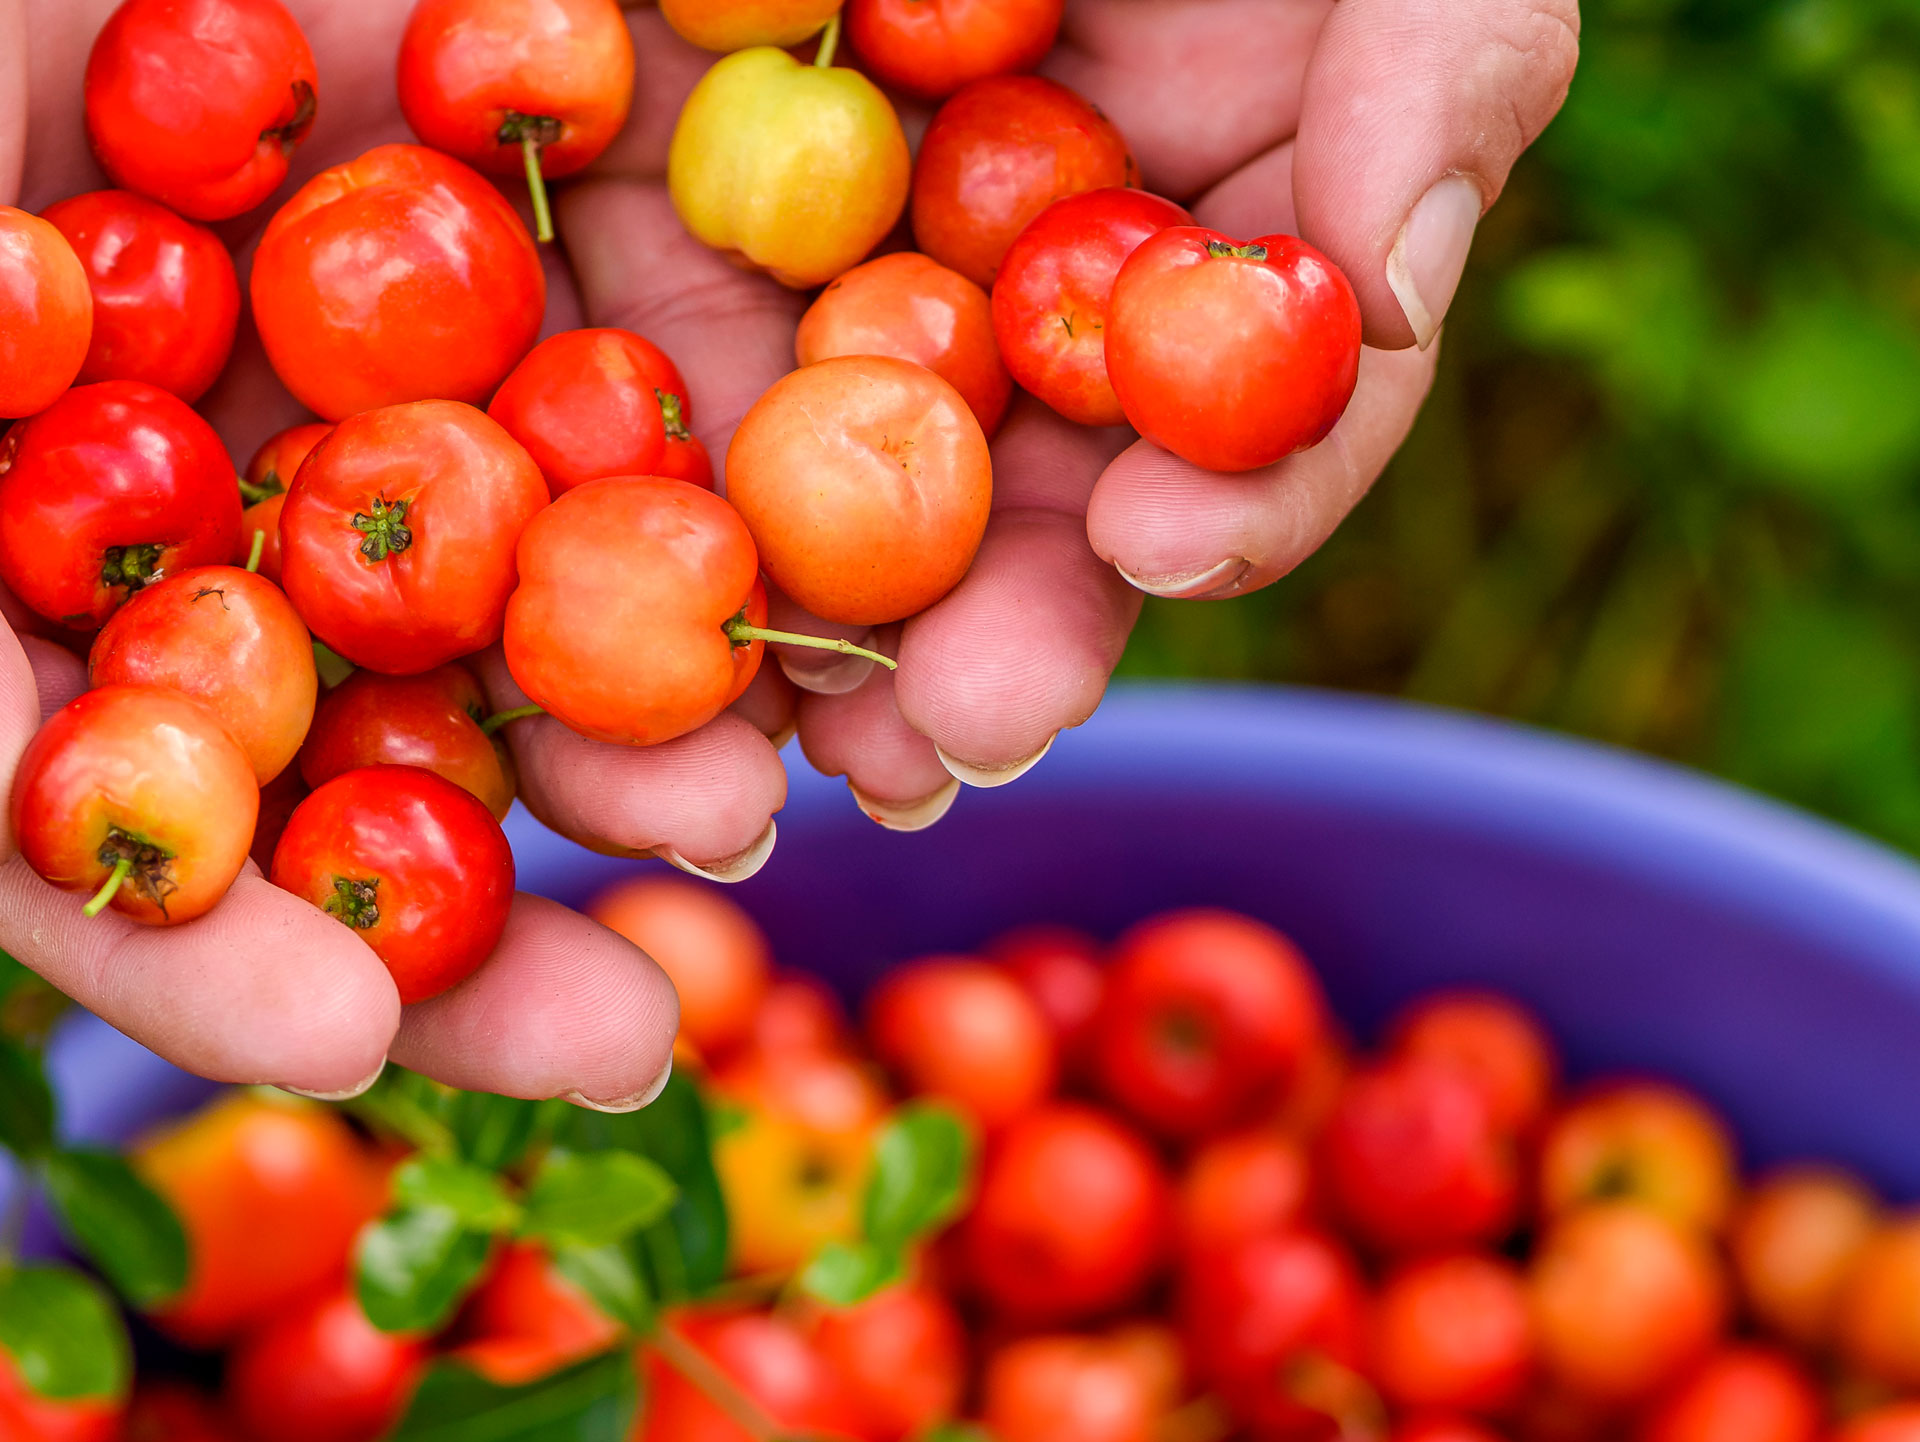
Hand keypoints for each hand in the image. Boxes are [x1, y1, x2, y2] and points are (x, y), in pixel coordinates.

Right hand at [0, 0, 681, 1108]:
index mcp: (35, 562)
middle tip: (649, 992)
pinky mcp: (498, 159)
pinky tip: (835, 519)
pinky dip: (741, 412)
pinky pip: (647, 290)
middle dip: (521, 867)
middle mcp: (227, 481)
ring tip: (782, 777)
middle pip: (387, 730)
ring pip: (553, 548)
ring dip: (677, 680)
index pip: (149, 813)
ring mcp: (376, 330)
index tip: (349, 1036)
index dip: (232, 955)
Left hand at [557, 0, 1579, 826]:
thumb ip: (1434, 78)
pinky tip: (605, 604)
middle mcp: (1034, 303)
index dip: (1229, 500)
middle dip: (988, 642)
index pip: (1247, 420)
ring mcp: (849, 279)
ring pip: (831, 489)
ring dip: (797, 643)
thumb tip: (1388, 304)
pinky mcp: (665, 226)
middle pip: (1028, 512)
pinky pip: (641, 368)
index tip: (1164, 542)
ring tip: (772, 764)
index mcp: (1213, 246)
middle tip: (941, 745)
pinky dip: (628, 493)